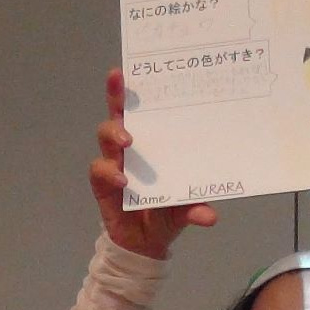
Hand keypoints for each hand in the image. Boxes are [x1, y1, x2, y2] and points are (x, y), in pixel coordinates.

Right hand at [88, 68, 217, 258]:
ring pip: (106, 136)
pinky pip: (99, 171)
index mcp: (153, 141)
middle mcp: (129, 147)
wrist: (147, 242)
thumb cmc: (168, 211)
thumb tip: (210, 216)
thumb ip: (196, 206)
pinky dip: (109, 173)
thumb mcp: (187, 206)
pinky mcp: (102, 184)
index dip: (137, 88)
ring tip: (128, 142)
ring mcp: (114, 162)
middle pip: (119, 113)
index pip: (144, 109)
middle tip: (118, 81)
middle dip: (116, 94)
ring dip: (115, 134)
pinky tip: (123, 181)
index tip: (132, 67)